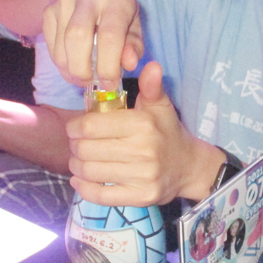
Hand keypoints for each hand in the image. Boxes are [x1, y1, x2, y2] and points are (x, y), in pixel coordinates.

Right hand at [43, 0, 143, 89]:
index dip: (108, 66)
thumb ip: (133, 47)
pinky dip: (60, 62)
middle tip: (89, 82)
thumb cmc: (117, 17)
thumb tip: (129, 63)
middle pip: (77, 37)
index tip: (109, 83)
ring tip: (81, 77)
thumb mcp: (133, 28)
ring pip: (61, 44)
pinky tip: (71, 64)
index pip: (109, 36)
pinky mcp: (49, 10)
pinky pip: (51, 45)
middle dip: (82, 69)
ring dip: (69, 69)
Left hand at [66, 62, 204, 205]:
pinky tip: (79, 180)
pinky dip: (83, 188)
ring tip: (78, 160)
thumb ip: (151, 86)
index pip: (91, 126)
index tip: (73, 128)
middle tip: (76, 144)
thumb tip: (152, 65)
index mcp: (142, 124)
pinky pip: (100, 196)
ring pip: (90, 172)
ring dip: (76, 166)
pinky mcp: (140, 197)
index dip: (74, 127)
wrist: (189, 166)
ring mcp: (141, 176)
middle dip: (74, 146)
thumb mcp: (160, 106)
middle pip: (86, 150)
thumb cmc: (167, 132)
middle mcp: (142, 151)